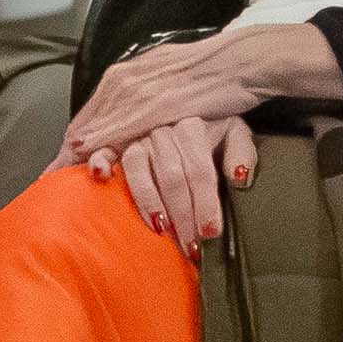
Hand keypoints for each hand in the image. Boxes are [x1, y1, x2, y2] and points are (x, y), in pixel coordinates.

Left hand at [63, 23, 324, 160]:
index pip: (91, 113)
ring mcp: (142, 90)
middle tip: (47, 178)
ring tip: (60, 178)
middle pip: (88, 122)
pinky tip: (94, 161)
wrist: (242, 60)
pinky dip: (107, 145)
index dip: (74, 141)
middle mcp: (126, 79)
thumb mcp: (166, 81)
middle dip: (65, 153)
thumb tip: (128, 121)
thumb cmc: (209, 74)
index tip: (57, 165)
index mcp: (126, 74)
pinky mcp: (161, 103)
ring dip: (80, 154)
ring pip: (101, 126)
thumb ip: (143, 98)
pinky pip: (127, 129)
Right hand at [87, 110, 258, 249]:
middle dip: (182, 216)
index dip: (205, 203)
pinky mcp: (116, 141)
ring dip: (149, 204)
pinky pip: (104, 151)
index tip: (209, 232)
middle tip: (189, 246)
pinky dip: (101, 163)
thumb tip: (239, 177)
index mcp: (192, 125)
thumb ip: (241, 152)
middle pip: (171, 176)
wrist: (182, 95)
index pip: (199, 170)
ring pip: (138, 170)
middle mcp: (162, 128)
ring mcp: (136, 134)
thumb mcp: (233, 131)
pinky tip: (102, 178)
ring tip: (161, 231)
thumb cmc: (207, 124)